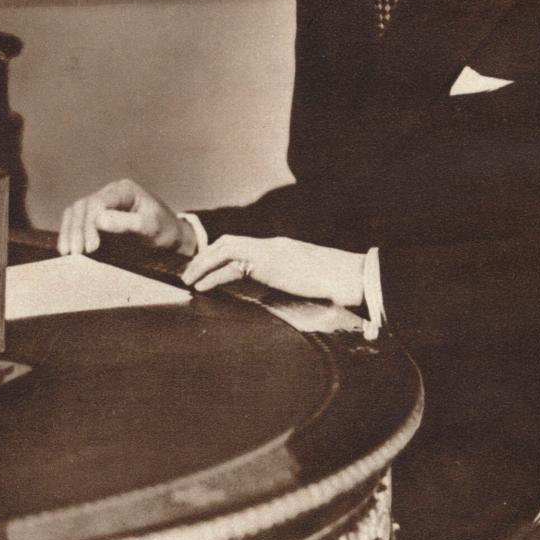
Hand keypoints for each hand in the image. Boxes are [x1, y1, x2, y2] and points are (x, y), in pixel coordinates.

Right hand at [57, 179, 196, 256]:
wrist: (169, 240)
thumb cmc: (164, 231)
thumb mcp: (151, 227)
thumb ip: (128, 223)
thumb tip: (99, 220)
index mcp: (124, 190)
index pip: (98, 202)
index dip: (89, 224)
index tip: (91, 248)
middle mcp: (109, 193)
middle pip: (83, 207)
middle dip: (77, 230)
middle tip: (76, 254)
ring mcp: (101, 204)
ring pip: (75, 212)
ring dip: (69, 232)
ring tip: (68, 254)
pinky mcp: (96, 218)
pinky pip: (75, 222)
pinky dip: (69, 234)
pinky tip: (67, 250)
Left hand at [182, 235, 364, 306]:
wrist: (350, 278)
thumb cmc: (334, 284)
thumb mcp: (303, 283)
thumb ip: (283, 284)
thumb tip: (270, 296)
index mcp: (278, 249)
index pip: (241, 246)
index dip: (219, 256)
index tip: (204, 270)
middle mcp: (271, 246)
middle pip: (228, 242)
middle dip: (205, 257)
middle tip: (189, 274)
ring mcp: (270, 251)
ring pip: (225, 249)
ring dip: (203, 263)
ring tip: (189, 280)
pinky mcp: (269, 263)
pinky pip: (232, 265)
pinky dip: (213, 275)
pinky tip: (202, 287)